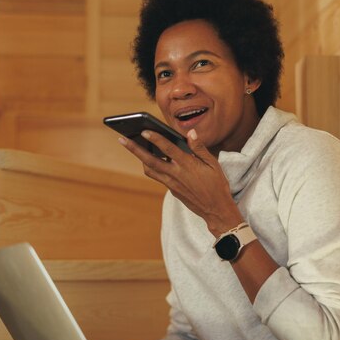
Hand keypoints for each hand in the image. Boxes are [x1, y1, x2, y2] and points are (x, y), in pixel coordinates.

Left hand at [119, 129, 242, 235]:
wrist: (215, 209)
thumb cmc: (217, 184)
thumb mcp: (213, 164)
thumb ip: (199, 148)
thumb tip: (190, 133)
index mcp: (188, 165)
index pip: (167, 148)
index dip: (155, 138)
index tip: (144, 130)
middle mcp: (176, 174)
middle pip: (150, 160)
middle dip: (135, 149)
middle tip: (122, 139)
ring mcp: (172, 184)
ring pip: (150, 170)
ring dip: (140, 159)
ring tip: (134, 147)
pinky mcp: (171, 190)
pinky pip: (158, 177)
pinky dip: (152, 167)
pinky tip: (152, 160)